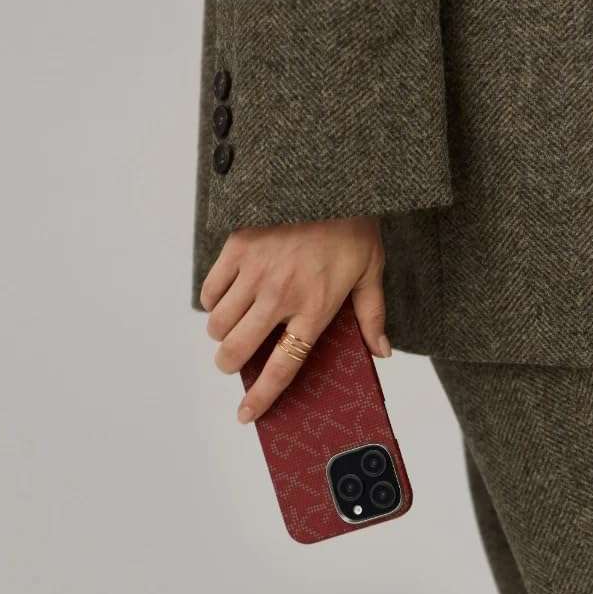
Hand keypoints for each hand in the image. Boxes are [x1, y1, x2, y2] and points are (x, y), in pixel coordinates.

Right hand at [200, 217, 388, 422]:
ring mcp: (256, 272)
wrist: (331, 177)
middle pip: (238, 350)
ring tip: (232, 330)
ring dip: (221, 335)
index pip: (283, 367)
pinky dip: (213, 300)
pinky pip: (211, 288)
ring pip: (219, 323)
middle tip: (233, 363)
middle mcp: (281, 296)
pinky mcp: (238, 247)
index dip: (262, 397)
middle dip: (229, 365)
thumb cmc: (354, 227)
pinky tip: (226, 298)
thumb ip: (372, 316)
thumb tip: (381, 353)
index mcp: (315, 309)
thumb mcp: (371, 272)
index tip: (247, 416)